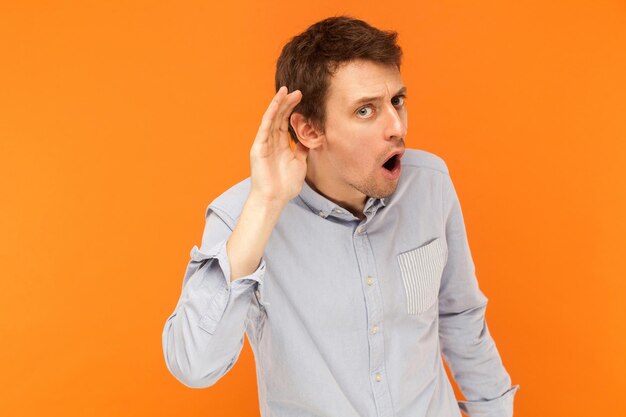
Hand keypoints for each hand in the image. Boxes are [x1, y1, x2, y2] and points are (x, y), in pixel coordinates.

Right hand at [249, 86, 308, 204]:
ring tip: (286, 91)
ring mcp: (264, 143)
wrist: (275, 199)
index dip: (293, 110)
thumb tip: (309, 140)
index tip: (302, 99)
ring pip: (271, 119)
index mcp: (280, 146)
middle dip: (288, 103)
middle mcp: (271, 142)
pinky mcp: (258, 147)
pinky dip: (270, 114)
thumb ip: (302, 150)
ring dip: (279, 104)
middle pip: (279, 117)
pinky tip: (276, 103)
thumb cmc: (285, 185)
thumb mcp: (300, 164)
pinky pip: (265, 127)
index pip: (285, 123)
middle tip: (298, 91)